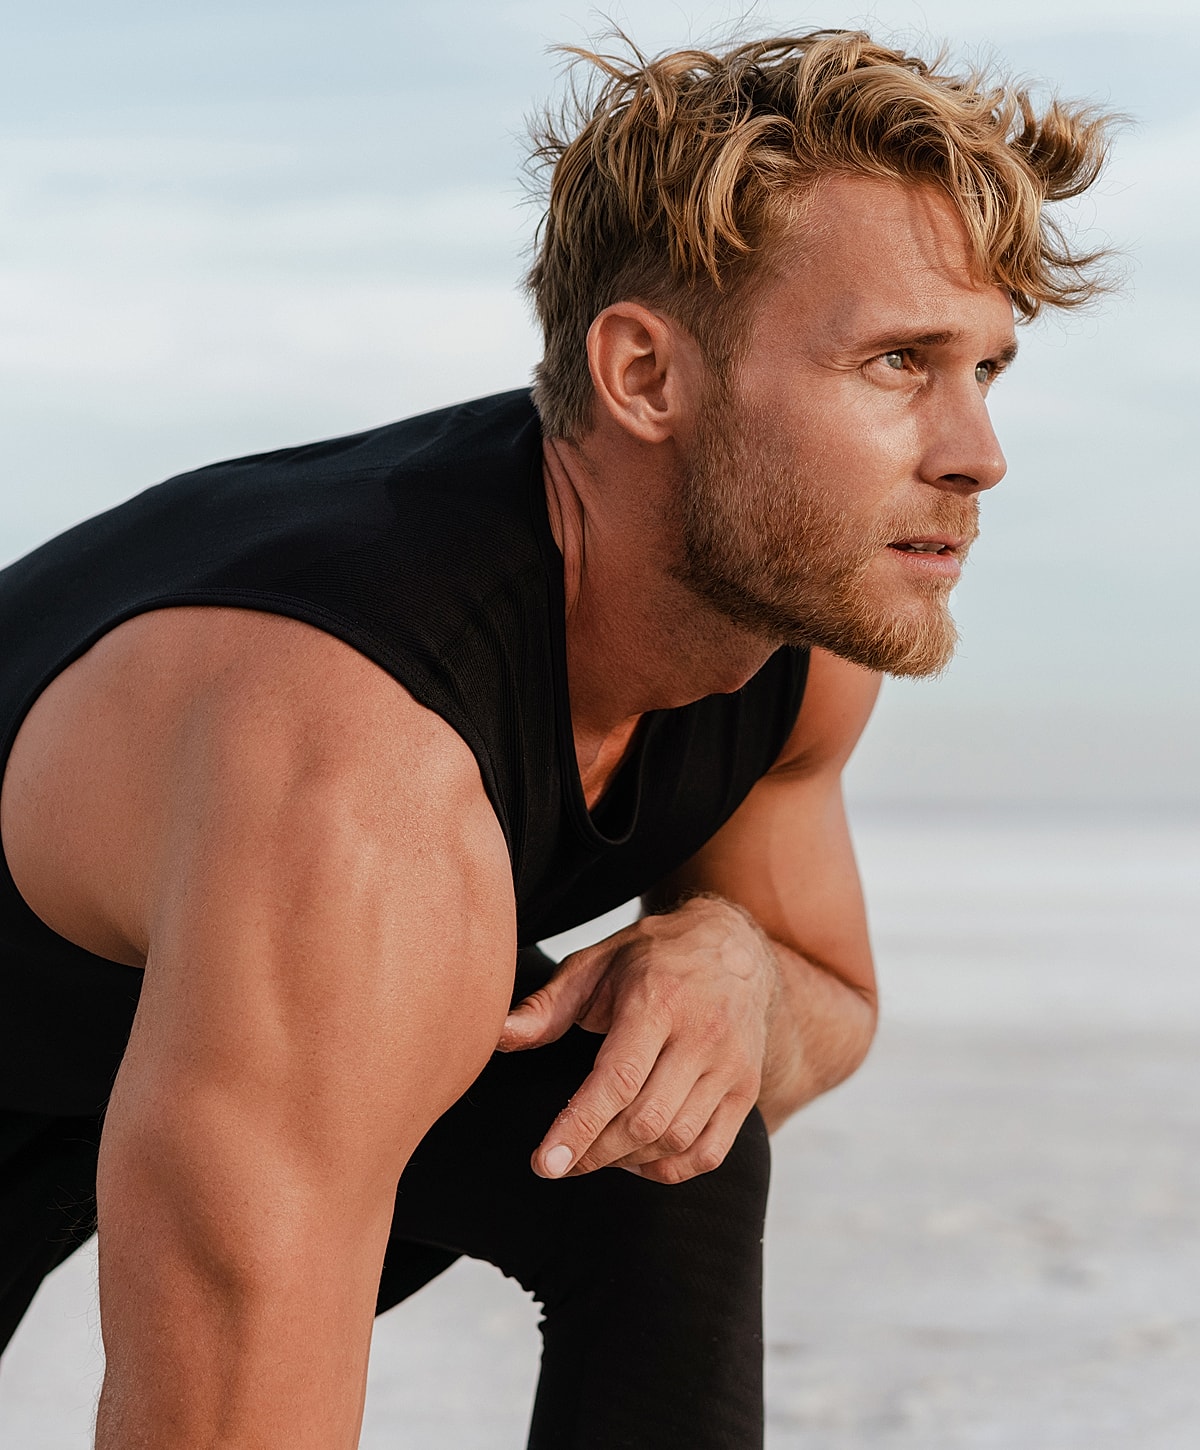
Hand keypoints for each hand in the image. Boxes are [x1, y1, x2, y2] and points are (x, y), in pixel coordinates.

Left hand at [497, 896, 780, 1183]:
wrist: (732, 946)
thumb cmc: (652, 957)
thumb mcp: (595, 964)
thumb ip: (546, 1006)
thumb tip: (497, 1037)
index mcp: (658, 1000)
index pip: (618, 1080)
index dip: (578, 1128)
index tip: (544, 1164)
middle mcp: (702, 1035)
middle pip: (646, 1119)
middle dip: (593, 1152)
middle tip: (558, 1160)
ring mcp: (731, 1066)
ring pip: (677, 1140)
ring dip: (627, 1160)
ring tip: (594, 1150)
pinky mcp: (747, 1090)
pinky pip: (709, 1153)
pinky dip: (668, 1169)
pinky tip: (637, 1157)